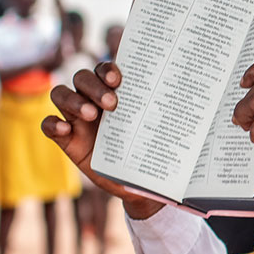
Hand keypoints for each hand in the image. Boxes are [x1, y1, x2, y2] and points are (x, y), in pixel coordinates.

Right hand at [40, 62, 162, 219]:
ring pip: (61, 94)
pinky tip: (65, 130)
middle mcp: (93, 100)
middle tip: (113, 104)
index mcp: (116, 92)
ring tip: (91, 115)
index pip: (105, 70)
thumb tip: (206, 108)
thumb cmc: (150, 151)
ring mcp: (77, 119)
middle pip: (81, 77)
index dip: (108, 69)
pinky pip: (48, 125)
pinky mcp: (66, 139)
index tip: (120, 79)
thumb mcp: (160, 133)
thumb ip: (168, 117)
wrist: (139, 183)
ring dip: (73, 100)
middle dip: (94, 86)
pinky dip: (52, 124)